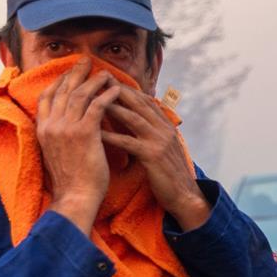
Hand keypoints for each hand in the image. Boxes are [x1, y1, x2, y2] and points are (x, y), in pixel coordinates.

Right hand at [36, 57, 122, 233]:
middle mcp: (50, 125)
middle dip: (75, 73)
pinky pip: (97, 106)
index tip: (70, 71)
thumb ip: (58, 134)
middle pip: (62, 90)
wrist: (75, 197)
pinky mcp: (84, 133)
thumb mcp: (56, 152)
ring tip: (106, 73)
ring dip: (94, 81)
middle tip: (87, 60)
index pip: (47, 97)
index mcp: (42, 130)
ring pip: (80, 95)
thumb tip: (66, 122)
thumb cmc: (71, 179)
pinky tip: (116, 90)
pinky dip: (107, 95)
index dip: (59, 81)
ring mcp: (66, 128)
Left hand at [101, 85, 210, 230]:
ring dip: (112, 107)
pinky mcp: (153, 156)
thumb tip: (134, 122)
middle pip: (138, 103)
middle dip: (117, 90)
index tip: (107, 80)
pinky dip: (111, 135)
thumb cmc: (169, 173)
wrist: (184, 195)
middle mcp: (164, 129)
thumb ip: (151, 133)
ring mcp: (160, 141)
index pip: (145, 100)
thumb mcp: (163, 148)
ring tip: (92, 100)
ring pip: (133, 117)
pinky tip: (95, 132)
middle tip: (96, 80)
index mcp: (166, 125)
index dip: (126, 89)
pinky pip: (128, 142)